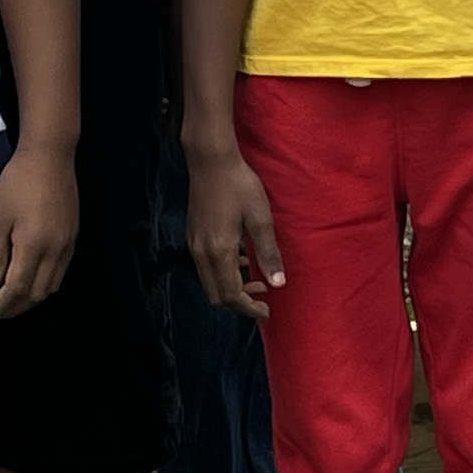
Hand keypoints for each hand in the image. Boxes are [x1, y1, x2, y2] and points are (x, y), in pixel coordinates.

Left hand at [0, 139, 80, 323]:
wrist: (50, 156)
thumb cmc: (19, 182)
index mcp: (34, 246)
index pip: (17, 289)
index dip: (2, 306)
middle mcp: (56, 249)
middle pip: (37, 294)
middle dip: (16, 308)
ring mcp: (67, 243)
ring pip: (52, 285)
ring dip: (31, 297)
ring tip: (12, 299)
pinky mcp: (73, 235)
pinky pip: (60, 270)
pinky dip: (44, 282)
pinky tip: (31, 277)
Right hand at [186, 141, 287, 318]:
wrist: (211, 161)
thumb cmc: (239, 185)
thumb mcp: (261, 219)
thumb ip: (268, 253)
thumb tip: (278, 283)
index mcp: (219, 251)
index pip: (231, 295)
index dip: (249, 308)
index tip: (267, 310)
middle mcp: (202, 253)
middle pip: (217, 295)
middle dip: (239, 303)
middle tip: (263, 298)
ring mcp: (194, 244)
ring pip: (210, 282)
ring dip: (231, 288)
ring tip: (257, 281)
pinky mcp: (193, 236)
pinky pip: (206, 267)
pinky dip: (223, 273)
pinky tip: (242, 259)